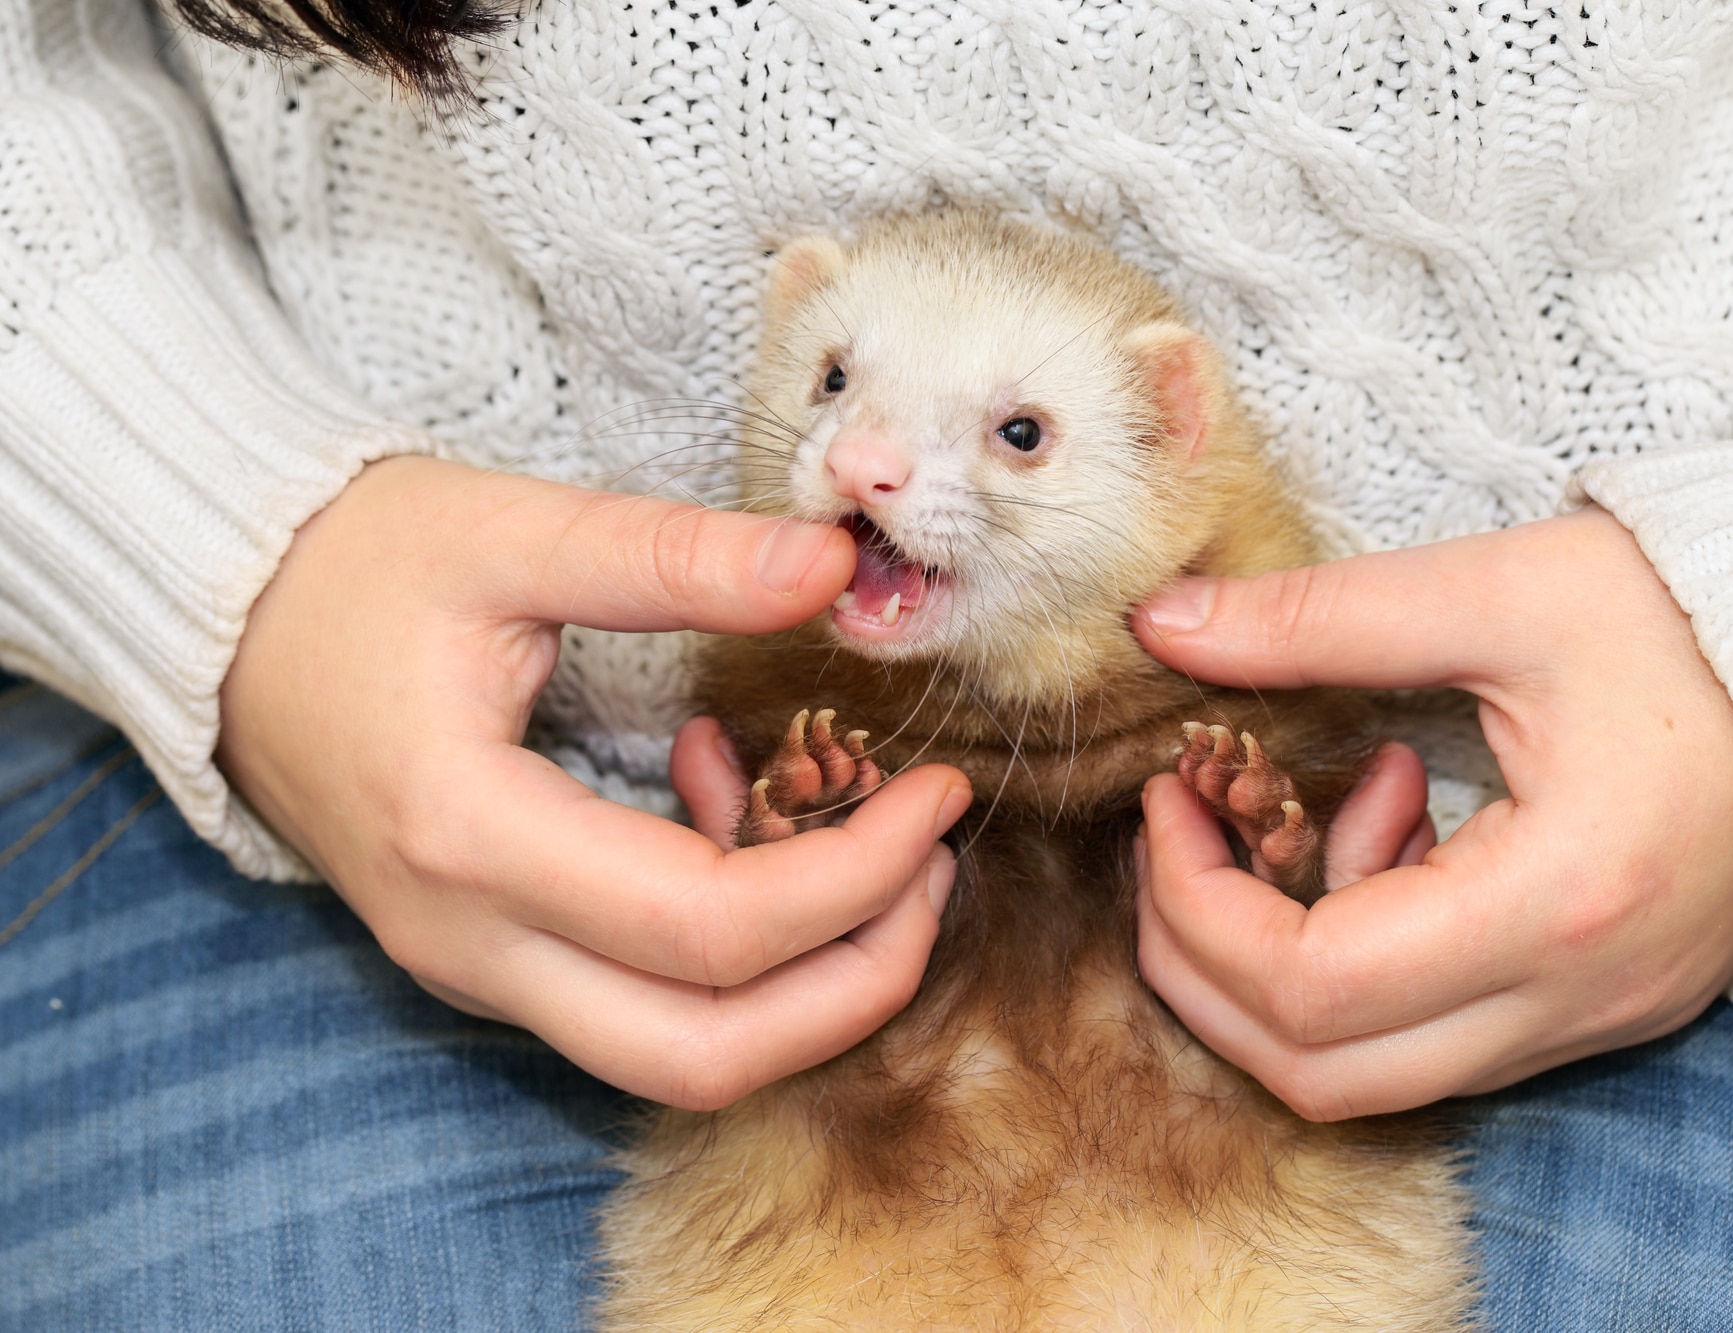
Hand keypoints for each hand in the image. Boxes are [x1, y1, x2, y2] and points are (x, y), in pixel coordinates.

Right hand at [219, 456, 970, 1109]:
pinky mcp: (490, 956)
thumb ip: (675, 554)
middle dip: (857, 979)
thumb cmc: (356, 565)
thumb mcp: (513, 530)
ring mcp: (473, 965)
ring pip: (677, 1056)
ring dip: (804, 985)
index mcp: (470, 835)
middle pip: (706, 1053)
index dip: (857, 878)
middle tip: (934, 862)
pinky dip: (730, 951)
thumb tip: (831, 563)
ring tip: (869, 846)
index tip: (936, 794)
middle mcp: (469, 941)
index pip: (711, 929)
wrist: (226, 615)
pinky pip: (640, 1009)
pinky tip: (730, 809)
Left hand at [1132, 507, 1732, 1119]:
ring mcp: (1591, 1020)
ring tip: (1321, 809)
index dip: (1195, 905)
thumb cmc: (1687, 619)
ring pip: (1369, 1074)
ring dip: (1281, 967)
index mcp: (1554, 903)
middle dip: (1204, 964)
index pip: (1308, 988)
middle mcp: (1573, 998)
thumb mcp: (1499, 592)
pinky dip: (1368, 958)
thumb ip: (1318, 617)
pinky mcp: (1597, 1006)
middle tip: (1180, 838)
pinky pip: (1434, 1035)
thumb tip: (1163, 624)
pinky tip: (1399, 825)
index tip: (1168, 802)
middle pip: (1318, 1071)